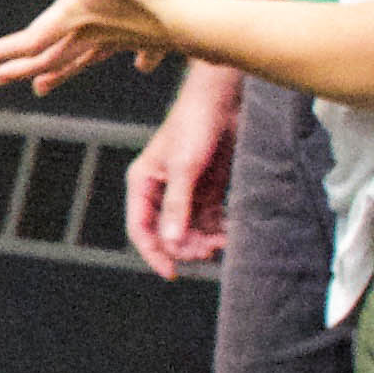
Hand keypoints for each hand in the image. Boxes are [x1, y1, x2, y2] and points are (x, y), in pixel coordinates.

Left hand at [0, 0, 201, 99]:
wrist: (203, 22)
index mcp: (78, 19)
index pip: (26, 42)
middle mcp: (95, 35)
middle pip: (49, 58)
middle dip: (21, 67)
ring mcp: (121, 40)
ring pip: (83, 60)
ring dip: (60, 71)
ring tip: (43, 87)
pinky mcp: (148, 37)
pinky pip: (128, 51)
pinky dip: (128, 55)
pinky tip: (139, 64)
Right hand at [124, 59, 239, 277]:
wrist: (225, 99)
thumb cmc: (196, 124)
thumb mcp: (185, 166)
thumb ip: (178, 205)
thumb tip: (172, 242)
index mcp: (143, 182)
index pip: (141, 228)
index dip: (154, 253)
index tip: (172, 273)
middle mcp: (161, 189)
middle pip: (168, 233)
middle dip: (187, 246)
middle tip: (210, 251)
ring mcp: (186, 189)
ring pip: (191, 228)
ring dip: (206, 239)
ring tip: (225, 242)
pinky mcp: (209, 187)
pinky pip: (210, 218)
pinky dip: (220, 228)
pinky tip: (232, 230)